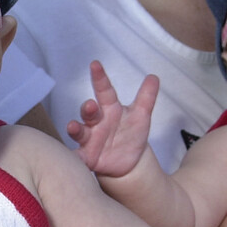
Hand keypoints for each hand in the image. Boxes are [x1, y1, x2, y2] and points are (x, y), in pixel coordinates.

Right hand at [66, 60, 159, 175]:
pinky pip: (78, 157)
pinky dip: (74, 158)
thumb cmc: (131, 133)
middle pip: (89, 111)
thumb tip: (154, 77)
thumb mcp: (141, 116)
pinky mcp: (87, 156)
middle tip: (90, 105)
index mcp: (110, 108)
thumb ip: (147, 97)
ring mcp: (90, 139)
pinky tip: (73, 159)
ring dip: (75, 129)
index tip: (95, 64)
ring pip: (79, 132)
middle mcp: (96, 121)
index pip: (104, 90)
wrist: (129, 161)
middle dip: (88, 108)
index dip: (100, 78)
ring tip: (73, 127)